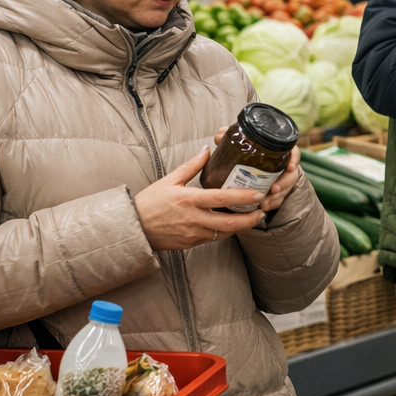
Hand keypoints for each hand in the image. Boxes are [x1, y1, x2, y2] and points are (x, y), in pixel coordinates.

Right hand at [135, 150, 268, 250]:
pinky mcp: (190, 244)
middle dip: (250, 219)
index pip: (221, 199)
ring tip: (252, 217)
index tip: (257, 194)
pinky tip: (231, 224)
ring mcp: (192, 233)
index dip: (242, 197)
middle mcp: (193, 218)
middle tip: (262, 211)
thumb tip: (206, 150)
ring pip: (224, 233)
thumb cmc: (150, 202)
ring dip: (240, 226)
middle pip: (229, 223)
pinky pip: (213, 238)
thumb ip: (191, 166)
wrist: (133, 226)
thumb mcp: (169, 180)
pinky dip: (224, 231)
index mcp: (188, 199)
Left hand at [214, 127, 300, 213]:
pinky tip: (264, 207)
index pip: (293, 152)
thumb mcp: (238, 143)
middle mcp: (283, 165)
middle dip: (284, 184)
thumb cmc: (245, 151)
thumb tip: (219, 136)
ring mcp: (281, 179)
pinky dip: (272, 204)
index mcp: (279, 150)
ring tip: (265, 203)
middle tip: (274, 189)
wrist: (243, 165)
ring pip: (286, 189)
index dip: (294, 159)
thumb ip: (229, 136)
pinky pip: (279, 199)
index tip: (290, 167)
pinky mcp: (276, 191)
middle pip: (291, 175)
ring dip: (277, 197)